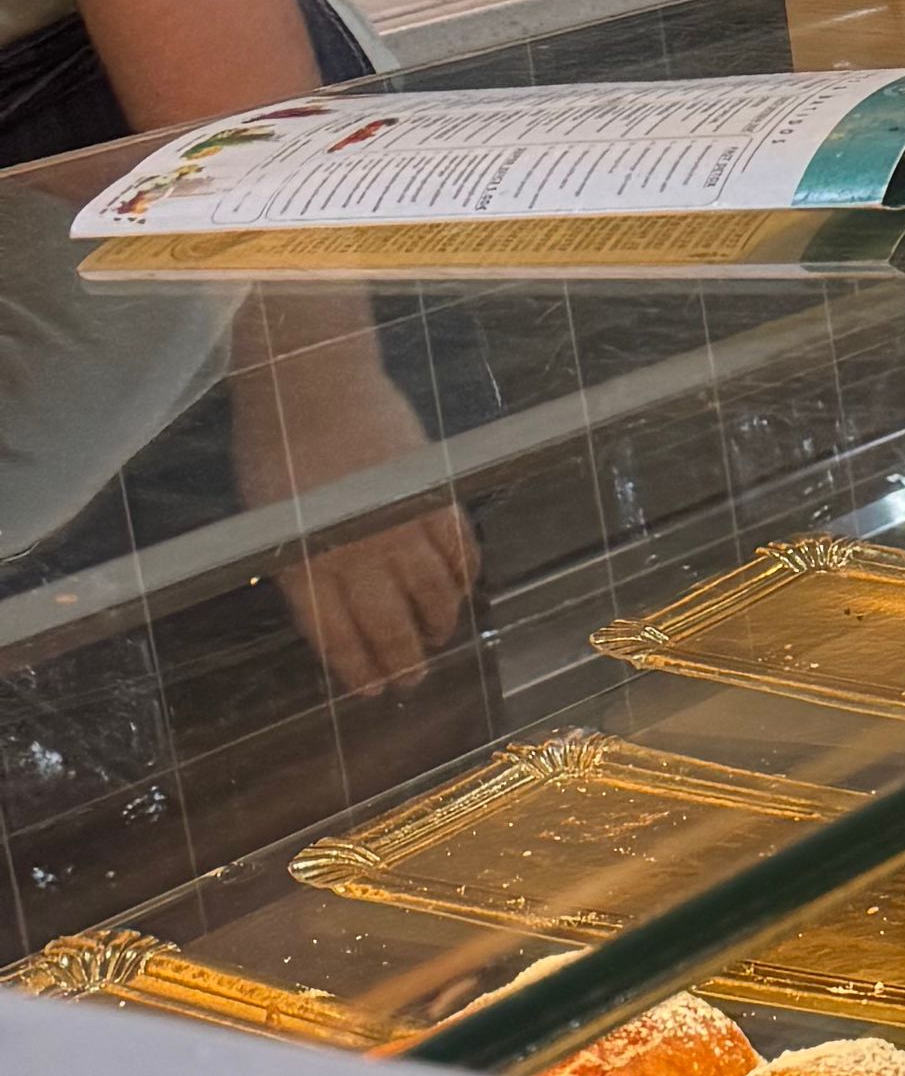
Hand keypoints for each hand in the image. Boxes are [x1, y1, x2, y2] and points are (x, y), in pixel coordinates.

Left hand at [231, 304, 477, 697]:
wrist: (314, 384)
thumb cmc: (277, 448)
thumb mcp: (268, 519)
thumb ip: (299, 567)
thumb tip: (333, 614)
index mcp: (305, 562)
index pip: (339, 636)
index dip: (358, 670)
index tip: (371, 691)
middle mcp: (356, 553)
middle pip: (390, 625)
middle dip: (403, 660)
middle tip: (413, 679)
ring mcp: (400, 525)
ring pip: (433, 594)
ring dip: (439, 622)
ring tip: (438, 635)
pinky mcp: (433, 496)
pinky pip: (460, 551)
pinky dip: (465, 575)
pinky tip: (462, 587)